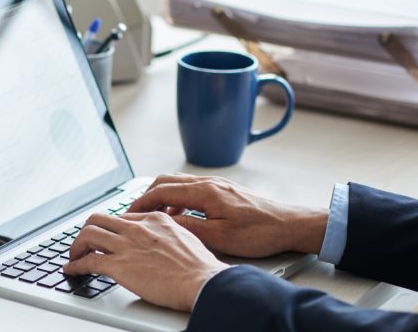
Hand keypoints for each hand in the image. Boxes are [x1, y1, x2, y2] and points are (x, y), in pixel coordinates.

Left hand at [63, 212, 228, 311]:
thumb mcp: (186, 239)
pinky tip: (71, 270)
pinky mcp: (119, 265)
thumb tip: (162, 243)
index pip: (121, 218)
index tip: (106, 236)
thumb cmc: (199, 267)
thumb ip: (169, 235)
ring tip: (74, 256)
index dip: (110, 228)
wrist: (202, 281)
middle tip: (84, 243)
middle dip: (87, 231)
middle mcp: (137, 228)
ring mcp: (126, 246)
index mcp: (154, 220)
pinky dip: (75, 265)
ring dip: (76, 246)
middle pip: (98, 219)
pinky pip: (87, 261)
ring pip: (87, 235)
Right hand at [128, 173, 328, 257]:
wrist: (290, 225)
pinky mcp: (224, 190)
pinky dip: (177, 199)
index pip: (161, 191)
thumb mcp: (219, 236)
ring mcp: (217, 184)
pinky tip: (180, 216)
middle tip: (134, 213)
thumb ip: (188, 227)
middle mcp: (209, 182)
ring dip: (161, 197)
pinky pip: (191, 189)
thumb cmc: (260, 232)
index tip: (127, 214)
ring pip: (178, 183)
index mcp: (205, 191)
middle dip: (146, 196)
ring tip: (153, 216)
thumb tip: (163, 223)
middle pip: (166, 181)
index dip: (140, 203)